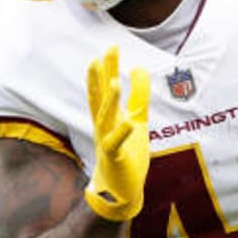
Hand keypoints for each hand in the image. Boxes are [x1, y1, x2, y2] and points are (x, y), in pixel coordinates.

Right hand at [84, 46, 150, 221]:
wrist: (122, 190)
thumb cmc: (128, 152)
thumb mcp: (137, 119)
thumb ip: (139, 95)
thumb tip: (139, 67)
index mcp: (110, 115)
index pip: (107, 87)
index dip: (110, 68)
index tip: (112, 47)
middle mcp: (104, 126)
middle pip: (100, 99)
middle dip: (100, 79)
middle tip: (98, 57)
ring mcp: (106, 141)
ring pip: (105, 119)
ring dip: (109, 102)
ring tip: (114, 83)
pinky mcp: (114, 158)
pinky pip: (116, 144)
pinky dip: (121, 134)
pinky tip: (129, 124)